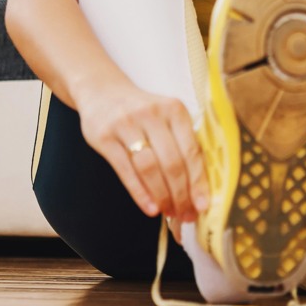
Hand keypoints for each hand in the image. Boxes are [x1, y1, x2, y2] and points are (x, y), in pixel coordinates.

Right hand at [77, 76, 208, 220]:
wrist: (102, 91)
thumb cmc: (142, 112)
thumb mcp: (167, 117)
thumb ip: (182, 143)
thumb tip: (198, 188)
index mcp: (175, 110)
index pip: (192, 151)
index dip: (198, 182)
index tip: (203, 205)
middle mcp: (152, 114)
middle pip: (172, 162)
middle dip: (181, 194)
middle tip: (185, 214)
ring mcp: (126, 124)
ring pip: (149, 168)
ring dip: (162, 195)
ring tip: (169, 212)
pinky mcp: (105, 137)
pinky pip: (125, 170)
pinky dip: (140, 193)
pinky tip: (149, 208)